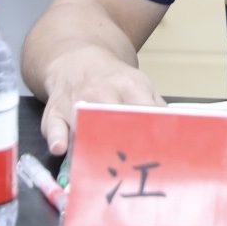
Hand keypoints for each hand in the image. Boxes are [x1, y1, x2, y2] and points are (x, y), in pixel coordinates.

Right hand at [39, 45, 165, 154]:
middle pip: (111, 117)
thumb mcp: (140, 83)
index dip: (150, 132)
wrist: (77, 59)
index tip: (157, 153)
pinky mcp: (54, 111)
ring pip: (82, 123)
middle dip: (121, 140)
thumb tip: (173, 134)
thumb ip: (156, 107)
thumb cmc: (113, 79)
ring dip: (90, 143)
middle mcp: (101, 92)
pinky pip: (53, 125)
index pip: (143, 109)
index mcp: (128, 86)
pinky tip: (60, 148)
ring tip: (99, 166)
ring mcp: (75, 101)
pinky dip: (56, 137)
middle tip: (131, 166)